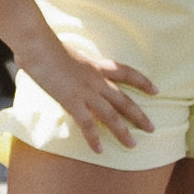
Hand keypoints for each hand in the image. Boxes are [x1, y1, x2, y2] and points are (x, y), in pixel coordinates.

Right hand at [19, 39, 160, 153]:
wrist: (38, 44)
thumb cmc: (43, 43)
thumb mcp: (64, 50)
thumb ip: (68, 60)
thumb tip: (59, 63)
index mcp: (95, 65)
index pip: (126, 72)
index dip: (142, 82)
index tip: (156, 90)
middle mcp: (96, 80)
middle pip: (124, 100)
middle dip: (139, 115)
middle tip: (152, 128)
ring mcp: (85, 92)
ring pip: (111, 115)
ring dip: (123, 131)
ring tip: (133, 145)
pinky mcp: (72, 101)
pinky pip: (87, 124)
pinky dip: (93, 138)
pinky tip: (99, 150)